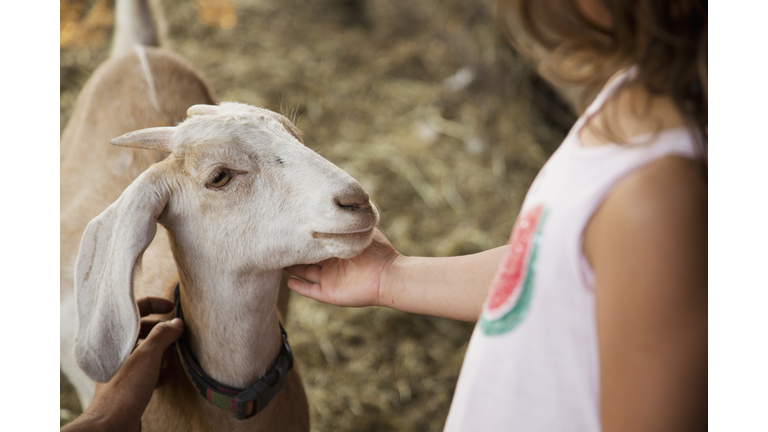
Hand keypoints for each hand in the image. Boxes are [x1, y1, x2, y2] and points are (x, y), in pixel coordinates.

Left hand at [62, 297, 183, 431]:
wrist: (111, 425)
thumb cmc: (125, 389)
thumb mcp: (147, 356)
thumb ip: (163, 335)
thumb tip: (177, 323)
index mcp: (118, 338)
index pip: (135, 309)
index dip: (155, 304)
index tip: (173, 307)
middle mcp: (119, 350)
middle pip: (144, 329)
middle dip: (164, 329)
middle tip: (180, 332)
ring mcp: (125, 368)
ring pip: (149, 351)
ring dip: (166, 350)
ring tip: (181, 352)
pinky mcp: (131, 384)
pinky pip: (150, 370)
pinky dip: (162, 369)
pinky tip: (174, 374)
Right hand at [285, 229, 400, 307]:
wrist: (388, 275)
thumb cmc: (377, 250)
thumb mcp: (360, 229)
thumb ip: (348, 220)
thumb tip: (337, 203)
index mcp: (338, 248)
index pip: (317, 242)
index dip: (305, 236)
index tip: (290, 225)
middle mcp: (332, 264)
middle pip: (307, 257)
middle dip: (294, 250)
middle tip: (278, 239)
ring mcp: (330, 279)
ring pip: (305, 272)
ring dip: (292, 268)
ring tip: (277, 258)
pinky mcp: (330, 293)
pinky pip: (310, 291)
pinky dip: (299, 287)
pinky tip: (288, 281)